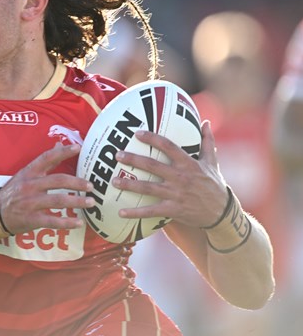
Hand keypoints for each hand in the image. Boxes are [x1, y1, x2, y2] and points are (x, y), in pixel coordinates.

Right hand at [0, 144, 92, 233]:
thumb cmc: (12, 192)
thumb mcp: (24, 174)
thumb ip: (43, 162)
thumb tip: (58, 144)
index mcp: (29, 172)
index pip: (47, 158)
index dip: (63, 152)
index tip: (78, 148)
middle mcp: (30, 185)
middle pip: (58, 181)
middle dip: (77, 183)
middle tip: (91, 186)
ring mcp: (31, 202)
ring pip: (58, 201)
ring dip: (77, 202)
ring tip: (91, 202)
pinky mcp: (31, 219)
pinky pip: (52, 221)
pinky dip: (67, 223)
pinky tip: (79, 223)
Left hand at [112, 120, 228, 226]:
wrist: (223, 213)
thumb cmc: (214, 184)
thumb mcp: (212, 162)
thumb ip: (207, 141)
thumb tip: (206, 121)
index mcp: (189, 164)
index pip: (169, 147)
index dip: (153, 139)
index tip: (137, 133)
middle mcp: (181, 178)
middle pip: (153, 166)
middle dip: (134, 160)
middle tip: (117, 155)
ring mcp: (176, 195)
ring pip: (148, 188)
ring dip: (129, 185)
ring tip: (113, 181)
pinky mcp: (173, 210)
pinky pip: (151, 212)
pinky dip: (135, 213)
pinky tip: (120, 212)